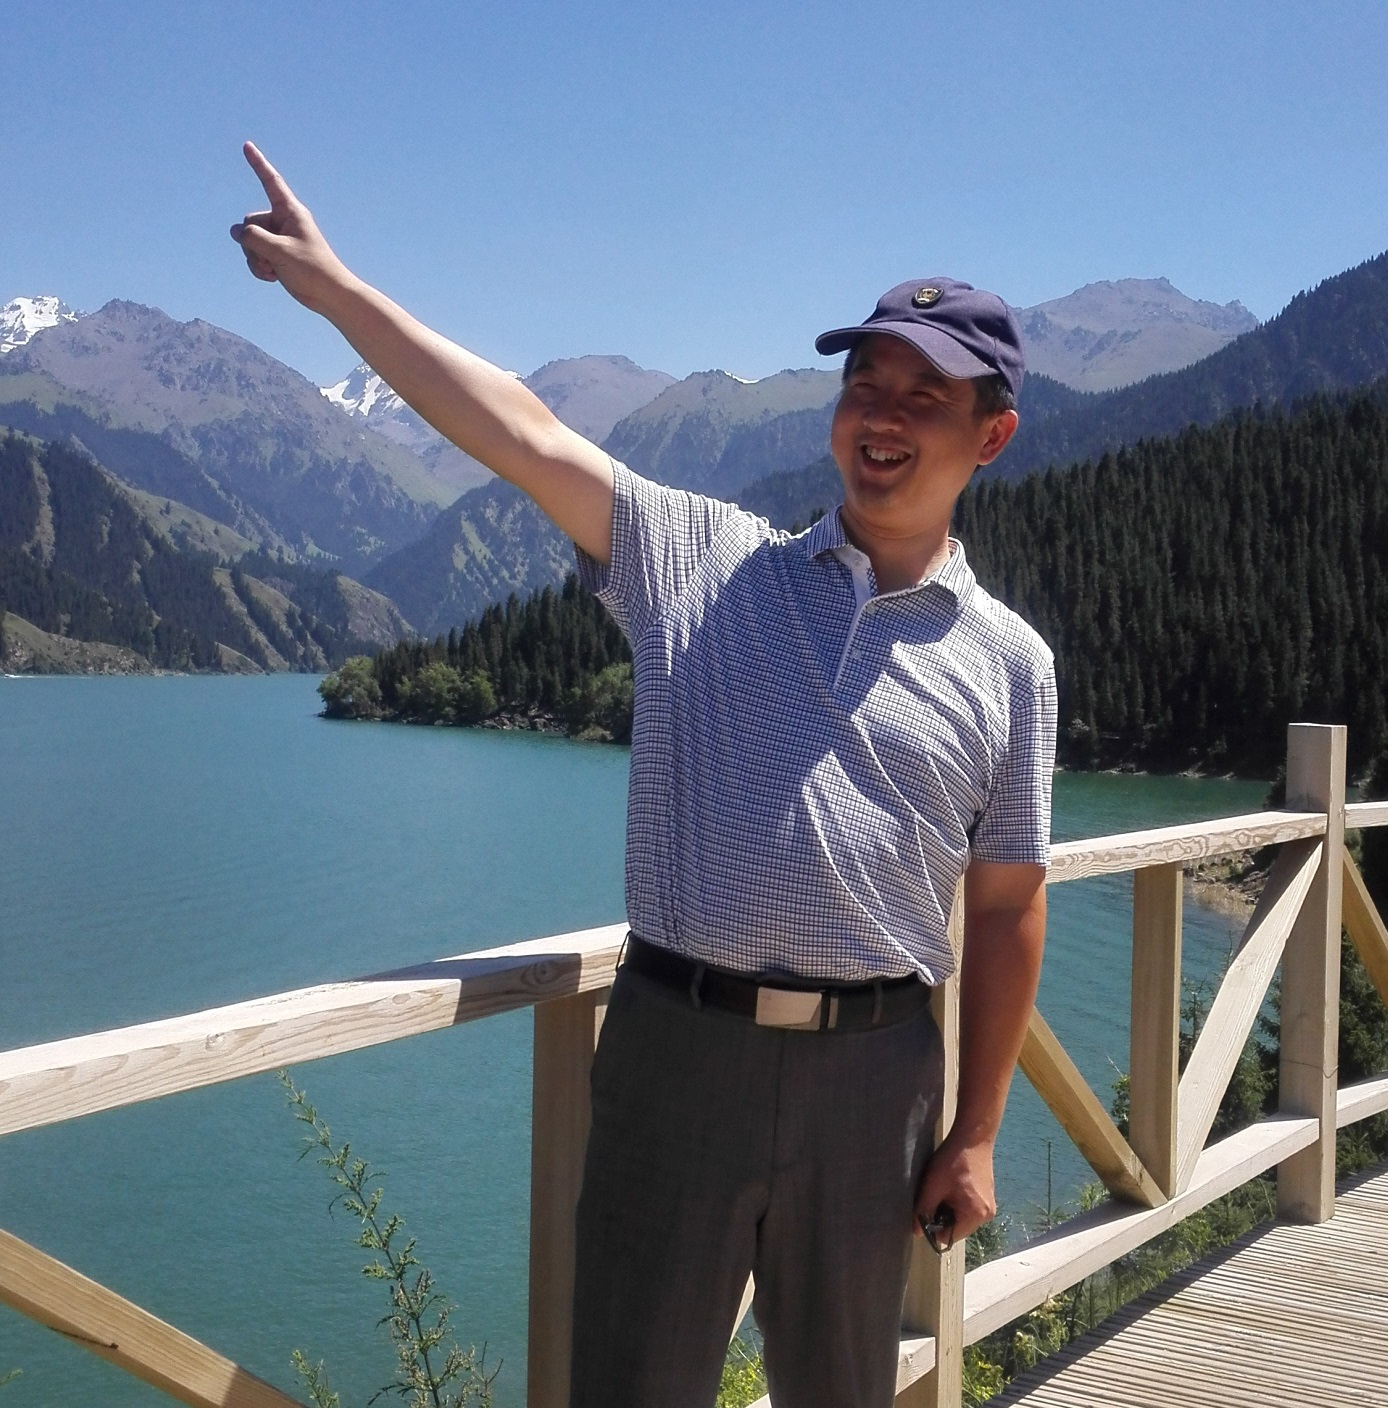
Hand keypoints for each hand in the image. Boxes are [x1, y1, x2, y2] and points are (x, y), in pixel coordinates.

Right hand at [229, 142, 350, 312]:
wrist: (330, 296)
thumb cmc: (312, 270)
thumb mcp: (278, 251)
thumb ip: (252, 238)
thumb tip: (236, 232)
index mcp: (291, 212)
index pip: (271, 182)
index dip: (258, 164)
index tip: (247, 145)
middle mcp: (285, 221)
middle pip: (250, 222)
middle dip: (252, 243)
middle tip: (271, 259)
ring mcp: (281, 239)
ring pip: (250, 241)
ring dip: (255, 259)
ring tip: (274, 271)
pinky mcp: (278, 255)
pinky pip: (256, 255)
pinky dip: (259, 267)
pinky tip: (273, 278)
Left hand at [914, 1127, 996, 1246]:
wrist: (973, 1137)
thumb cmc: (954, 1160)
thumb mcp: (933, 1185)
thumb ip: (924, 1210)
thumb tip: (917, 1232)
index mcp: (976, 1216)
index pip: (949, 1237)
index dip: (933, 1228)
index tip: (925, 1211)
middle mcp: (986, 1215)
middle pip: (957, 1228)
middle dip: (942, 1217)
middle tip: (934, 1196)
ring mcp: (989, 1206)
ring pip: (962, 1218)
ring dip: (949, 1208)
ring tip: (944, 1189)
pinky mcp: (988, 1196)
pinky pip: (969, 1208)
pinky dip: (957, 1202)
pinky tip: (952, 1185)